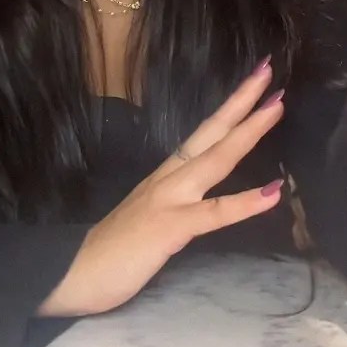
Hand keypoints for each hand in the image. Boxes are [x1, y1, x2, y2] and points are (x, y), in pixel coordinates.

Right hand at [37, 63, 286, 316]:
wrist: (69, 275)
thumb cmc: (114, 251)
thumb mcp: (155, 216)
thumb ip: (181, 202)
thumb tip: (207, 196)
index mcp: (168, 176)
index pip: (205, 134)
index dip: (232, 107)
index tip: (258, 80)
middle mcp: (170, 179)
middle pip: (211, 132)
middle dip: (242, 101)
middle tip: (269, 71)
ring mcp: (169, 200)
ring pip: (215, 159)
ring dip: (248, 132)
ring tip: (277, 107)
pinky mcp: (169, 227)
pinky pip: (214, 214)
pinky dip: (245, 203)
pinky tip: (273, 193)